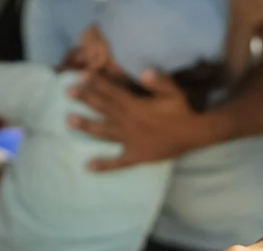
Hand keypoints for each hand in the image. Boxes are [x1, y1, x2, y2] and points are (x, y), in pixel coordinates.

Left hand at [68, 70, 214, 170]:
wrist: (195, 135)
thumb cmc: (183, 111)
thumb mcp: (174, 92)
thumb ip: (159, 81)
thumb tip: (143, 71)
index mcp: (135, 106)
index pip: (112, 92)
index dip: (96, 83)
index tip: (81, 76)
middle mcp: (128, 122)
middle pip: (103, 108)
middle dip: (85, 98)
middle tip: (67, 91)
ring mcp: (130, 140)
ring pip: (104, 132)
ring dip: (86, 126)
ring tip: (68, 121)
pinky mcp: (135, 155)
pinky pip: (118, 162)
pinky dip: (104, 165)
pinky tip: (88, 167)